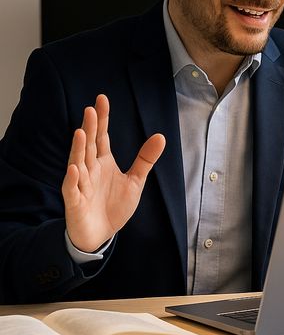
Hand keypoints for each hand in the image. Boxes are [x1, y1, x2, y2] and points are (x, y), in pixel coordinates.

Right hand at [62, 94, 165, 252]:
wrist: (100, 235)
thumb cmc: (114, 206)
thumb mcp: (135, 181)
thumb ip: (145, 159)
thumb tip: (160, 136)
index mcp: (103, 162)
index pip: (102, 137)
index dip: (102, 119)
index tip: (101, 99)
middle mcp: (90, 169)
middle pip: (89, 145)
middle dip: (90, 128)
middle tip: (90, 109)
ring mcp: (81, 185)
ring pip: (78, 164)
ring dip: (78, 149)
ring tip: (80, 132)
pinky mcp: (75, 202)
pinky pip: (72, 189)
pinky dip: (72, 180)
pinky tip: (74, 169)